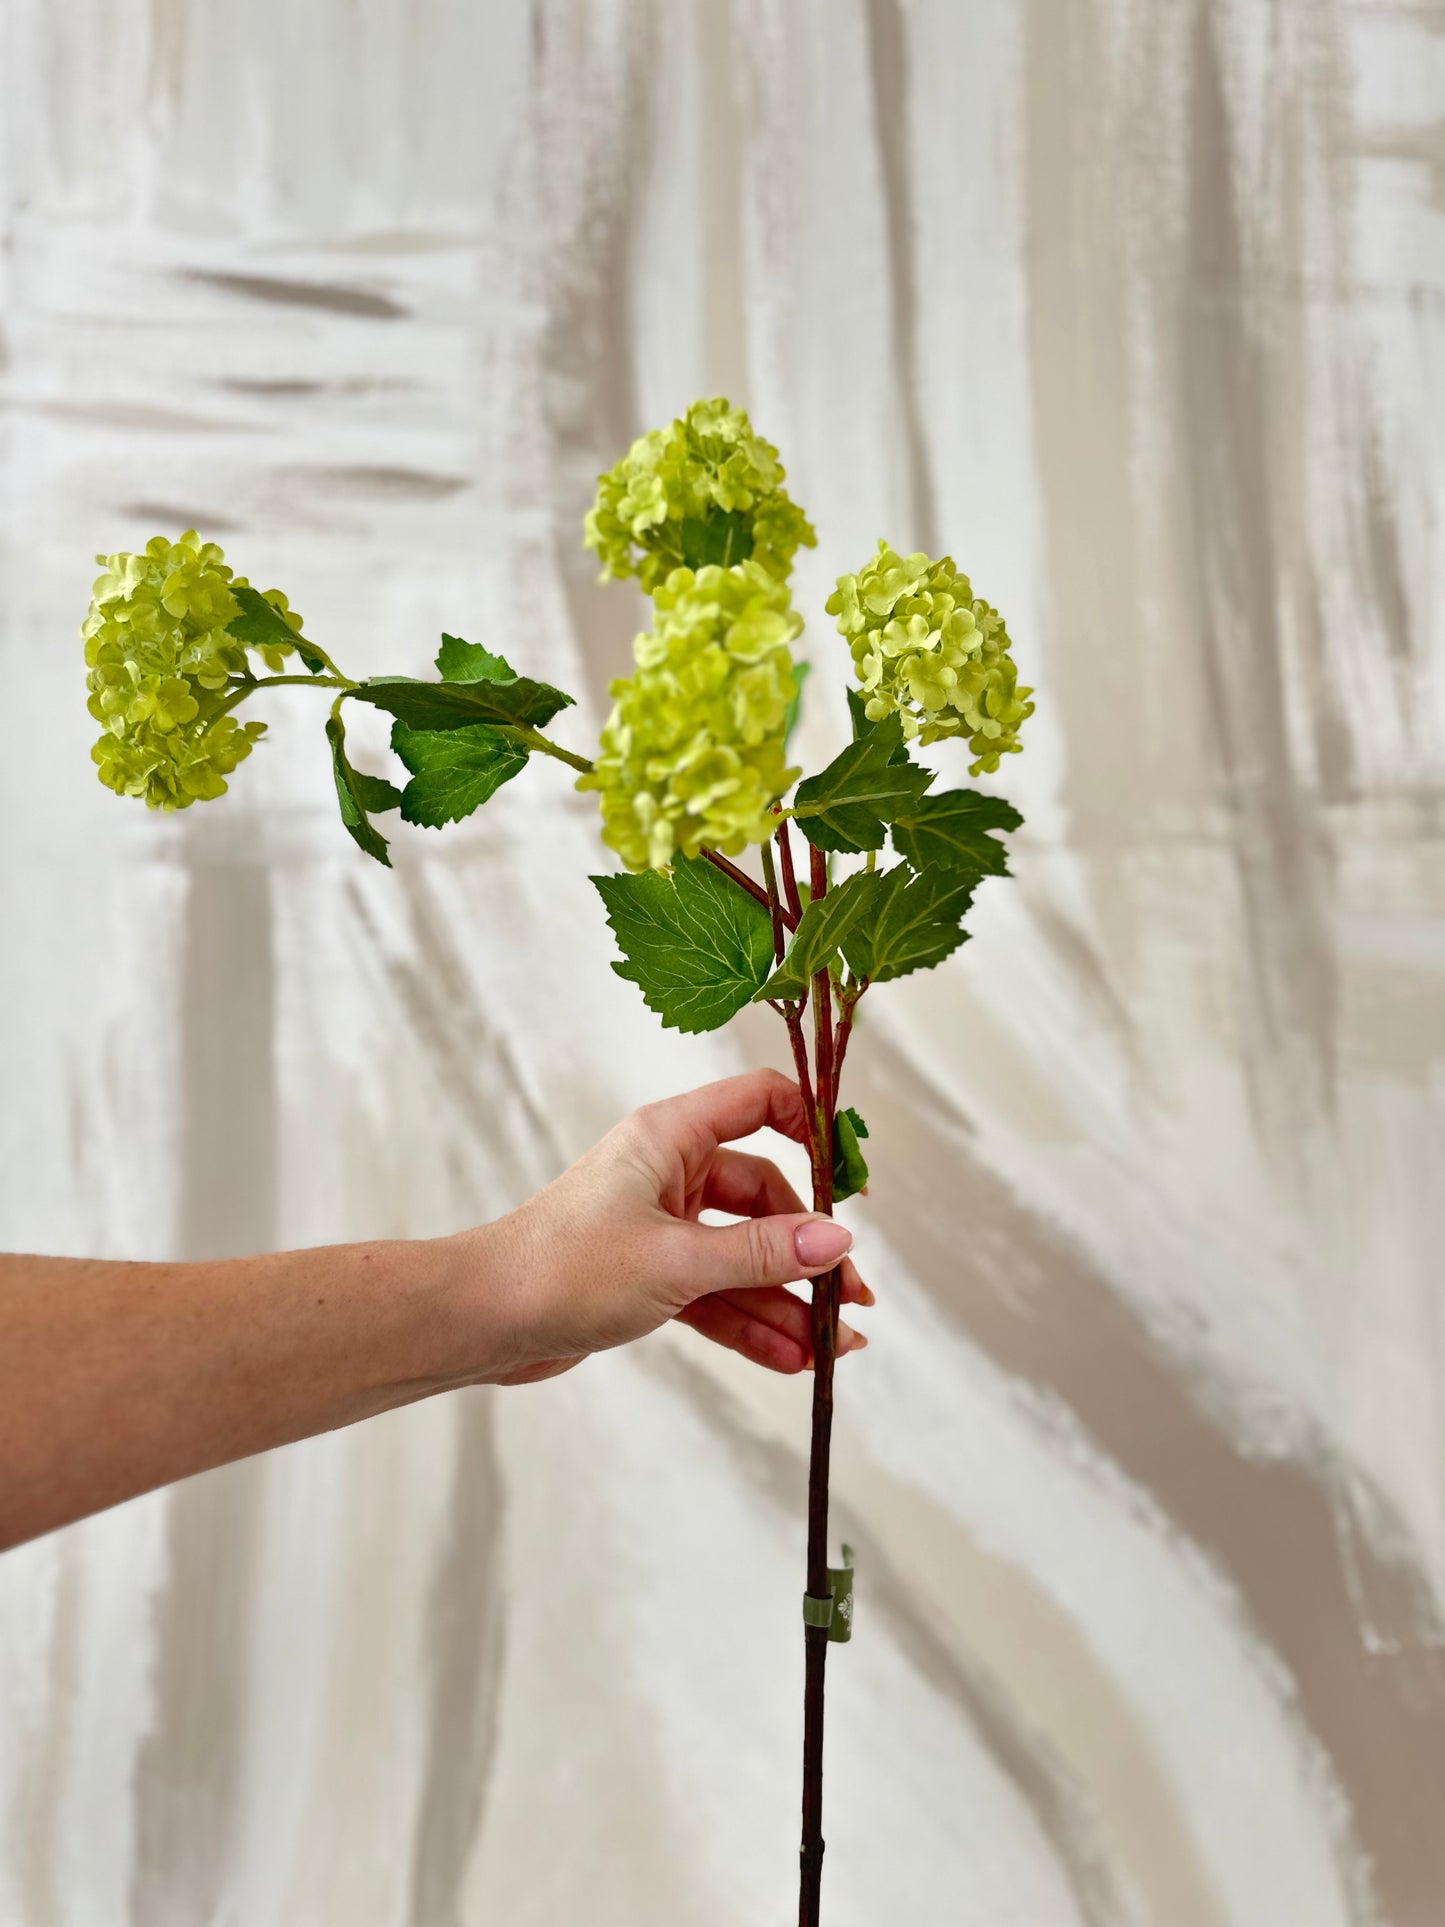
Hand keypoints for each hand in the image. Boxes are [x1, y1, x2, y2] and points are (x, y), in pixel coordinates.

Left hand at [469, 1069, 871, 1384]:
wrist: (481, 1322)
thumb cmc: (561, 1269)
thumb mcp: (676, 1262)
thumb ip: (760, 1253)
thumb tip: (837, 1240)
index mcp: (668, 1138)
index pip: (756, 1102)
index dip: (809, 1126)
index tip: (853, 1175)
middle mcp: (666, 1174)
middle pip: (761, 1198)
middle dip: (806, 1251)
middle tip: (849, 1298)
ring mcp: (657, 1227)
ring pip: (741, 1256)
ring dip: (785, 1300)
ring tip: (831, 1348)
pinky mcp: (646, 1277)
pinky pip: (715, 1294)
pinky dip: (750, 1323)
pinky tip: (790, 1358)